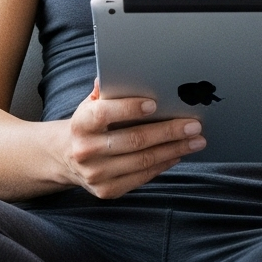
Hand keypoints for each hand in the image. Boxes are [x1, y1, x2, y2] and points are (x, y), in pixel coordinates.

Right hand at [56, 84, 205, 198]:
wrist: (66, 157)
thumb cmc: (89, 124)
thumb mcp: (91, 104)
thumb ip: (108, 90)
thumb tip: (123, 71)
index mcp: (80, 123)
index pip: (104, 113)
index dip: (129, 108)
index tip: (155, 103)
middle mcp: (86, 150)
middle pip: (134, 140)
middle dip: (168, 131)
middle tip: (193, 124)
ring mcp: (96, 174)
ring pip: (143, 160)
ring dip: (174, 149)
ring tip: (196, 140)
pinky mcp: (107, 190)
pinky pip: (142, 177)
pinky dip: (163, 164)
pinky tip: (178, 154)